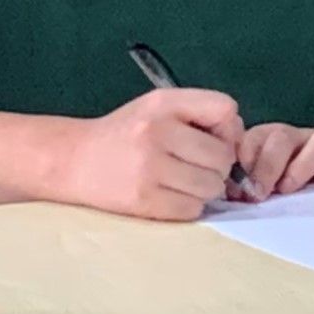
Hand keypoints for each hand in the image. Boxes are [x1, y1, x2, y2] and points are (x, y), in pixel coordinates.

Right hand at [55, 86, 243, 220]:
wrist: (75, 160)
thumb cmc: (125, 133)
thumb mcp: (156, 107)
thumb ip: (197, 114)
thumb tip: (239, 139)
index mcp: (163, 104)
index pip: (225, 110)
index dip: (228, 129)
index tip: (214, 139)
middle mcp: (157, 133)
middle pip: (223, 156)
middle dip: (218, 165)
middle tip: (197, 166)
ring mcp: (150, 168)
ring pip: (212, 187)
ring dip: (205, 188)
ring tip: (183, 181)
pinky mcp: (145, 200)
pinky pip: (193, 209)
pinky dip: (189, 206)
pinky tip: (170, 195)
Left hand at [232, 121, 313, 201]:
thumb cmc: (292, 177)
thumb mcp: (267, 178)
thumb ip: (247, 182)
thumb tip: (230, 191)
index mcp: (272, 139)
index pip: (254, 138)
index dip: (245, 159)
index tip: (240, 188)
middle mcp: (300, 137)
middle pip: (283, 136)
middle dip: (269, 165)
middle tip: (263, 193)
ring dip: (305, 163)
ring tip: (293, 188)